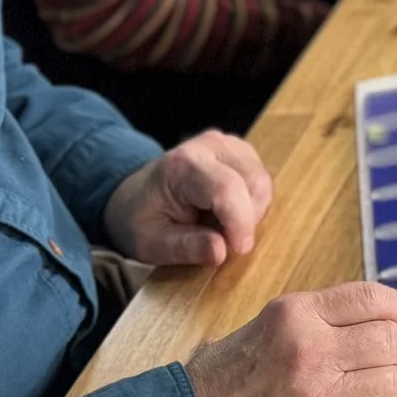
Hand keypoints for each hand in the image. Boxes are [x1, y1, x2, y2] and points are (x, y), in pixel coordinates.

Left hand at [104, 130, 273, 266]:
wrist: (133, 194)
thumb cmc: (139, 219)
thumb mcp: (150, 244)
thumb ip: (185, 248)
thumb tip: (222, 251)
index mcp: (183, 165)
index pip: (226, 188)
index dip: (240, 221)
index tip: (239, 250)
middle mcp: (211, 145)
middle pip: (254, 182)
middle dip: (247, 220)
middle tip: (225, 243)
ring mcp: (229, 144)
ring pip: (263, 181)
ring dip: (251, 212)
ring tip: (221, 227)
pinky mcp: (241, 151)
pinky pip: (261, 180)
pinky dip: (252, 204)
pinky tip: (228, 214)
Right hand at [184, 282, 396, 396]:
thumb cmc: (224, 377)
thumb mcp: (268, 325)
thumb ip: (321, 317)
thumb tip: (381, 317)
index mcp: (295, 314)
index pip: (372, 299)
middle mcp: (309, 351)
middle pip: (391, 341)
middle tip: (392, 357)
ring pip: (390, 383)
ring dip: (387, 384)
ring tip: (366, 386)